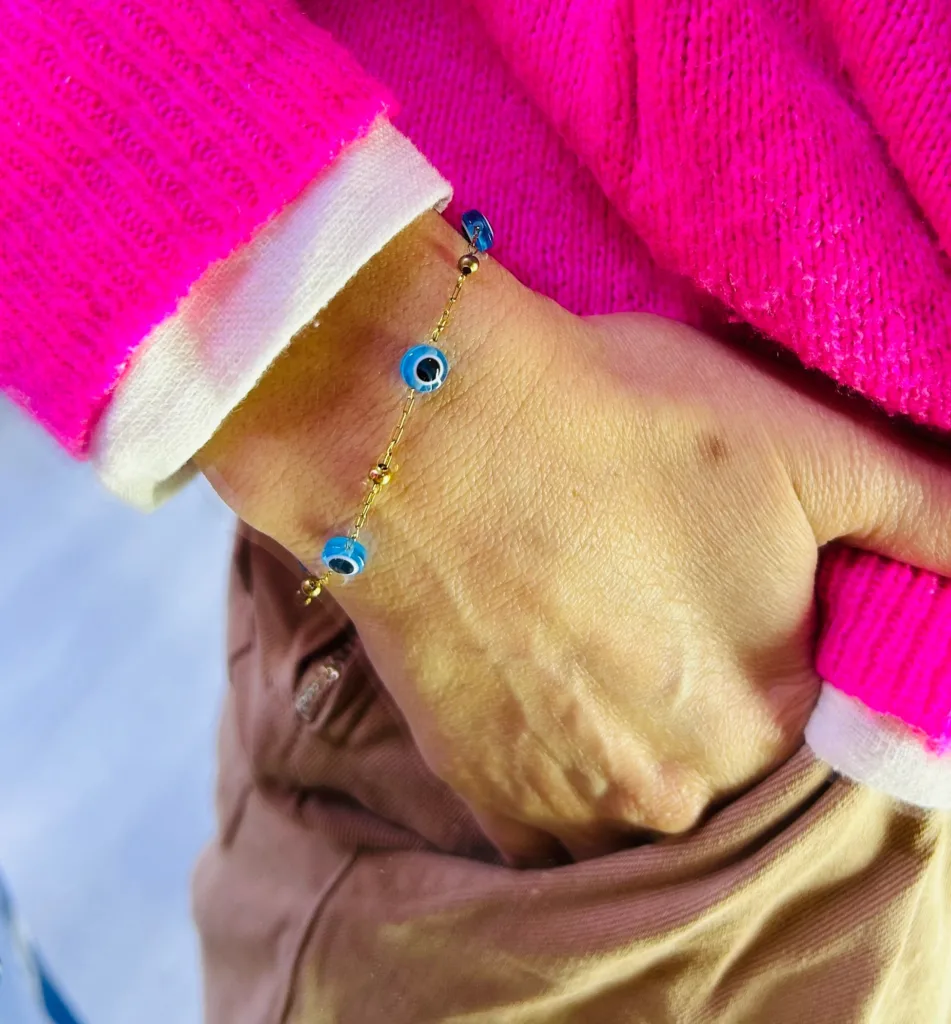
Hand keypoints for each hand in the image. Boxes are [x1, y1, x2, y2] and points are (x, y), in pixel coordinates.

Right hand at [198, 212, 950, 861]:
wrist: (429, 433)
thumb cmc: (621, 427)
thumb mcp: (811, 451)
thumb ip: (933, 522)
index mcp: (776, 722)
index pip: (840, 744)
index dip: (811, 676)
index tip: (765, 622)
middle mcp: (680, 793)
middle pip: (738, 777)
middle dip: (729, 711)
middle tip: (675, 620)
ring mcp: (572, 805)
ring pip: (650, 808)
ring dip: (650, 750)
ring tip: (615, 651)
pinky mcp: (488, 793)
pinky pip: (559, 826)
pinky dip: (576, 774)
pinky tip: (562, 693)